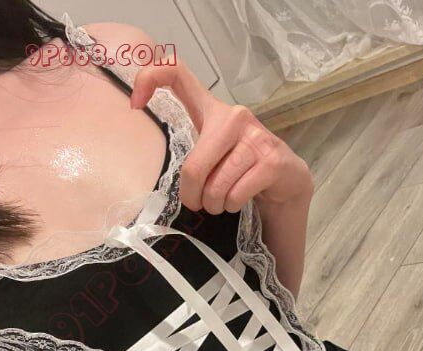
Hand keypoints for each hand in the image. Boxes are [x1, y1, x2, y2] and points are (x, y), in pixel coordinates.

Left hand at [128, 60, 312, 214]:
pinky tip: (238, 201)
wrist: (286, 181)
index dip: (150, 78)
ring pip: (216, 186)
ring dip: (215, 204)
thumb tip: (156, 172)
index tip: (135, 104)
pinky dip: (232, 206)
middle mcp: (234, 116)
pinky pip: (235, 194)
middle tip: (198, 203)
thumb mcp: (213, 153)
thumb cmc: (241, 169)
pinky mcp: (271, 160)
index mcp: (213, 110)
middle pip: (194, 166)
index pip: (177, 73)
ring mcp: (256, 137)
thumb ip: (191, 153)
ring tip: (221, 203)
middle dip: (192, 195)